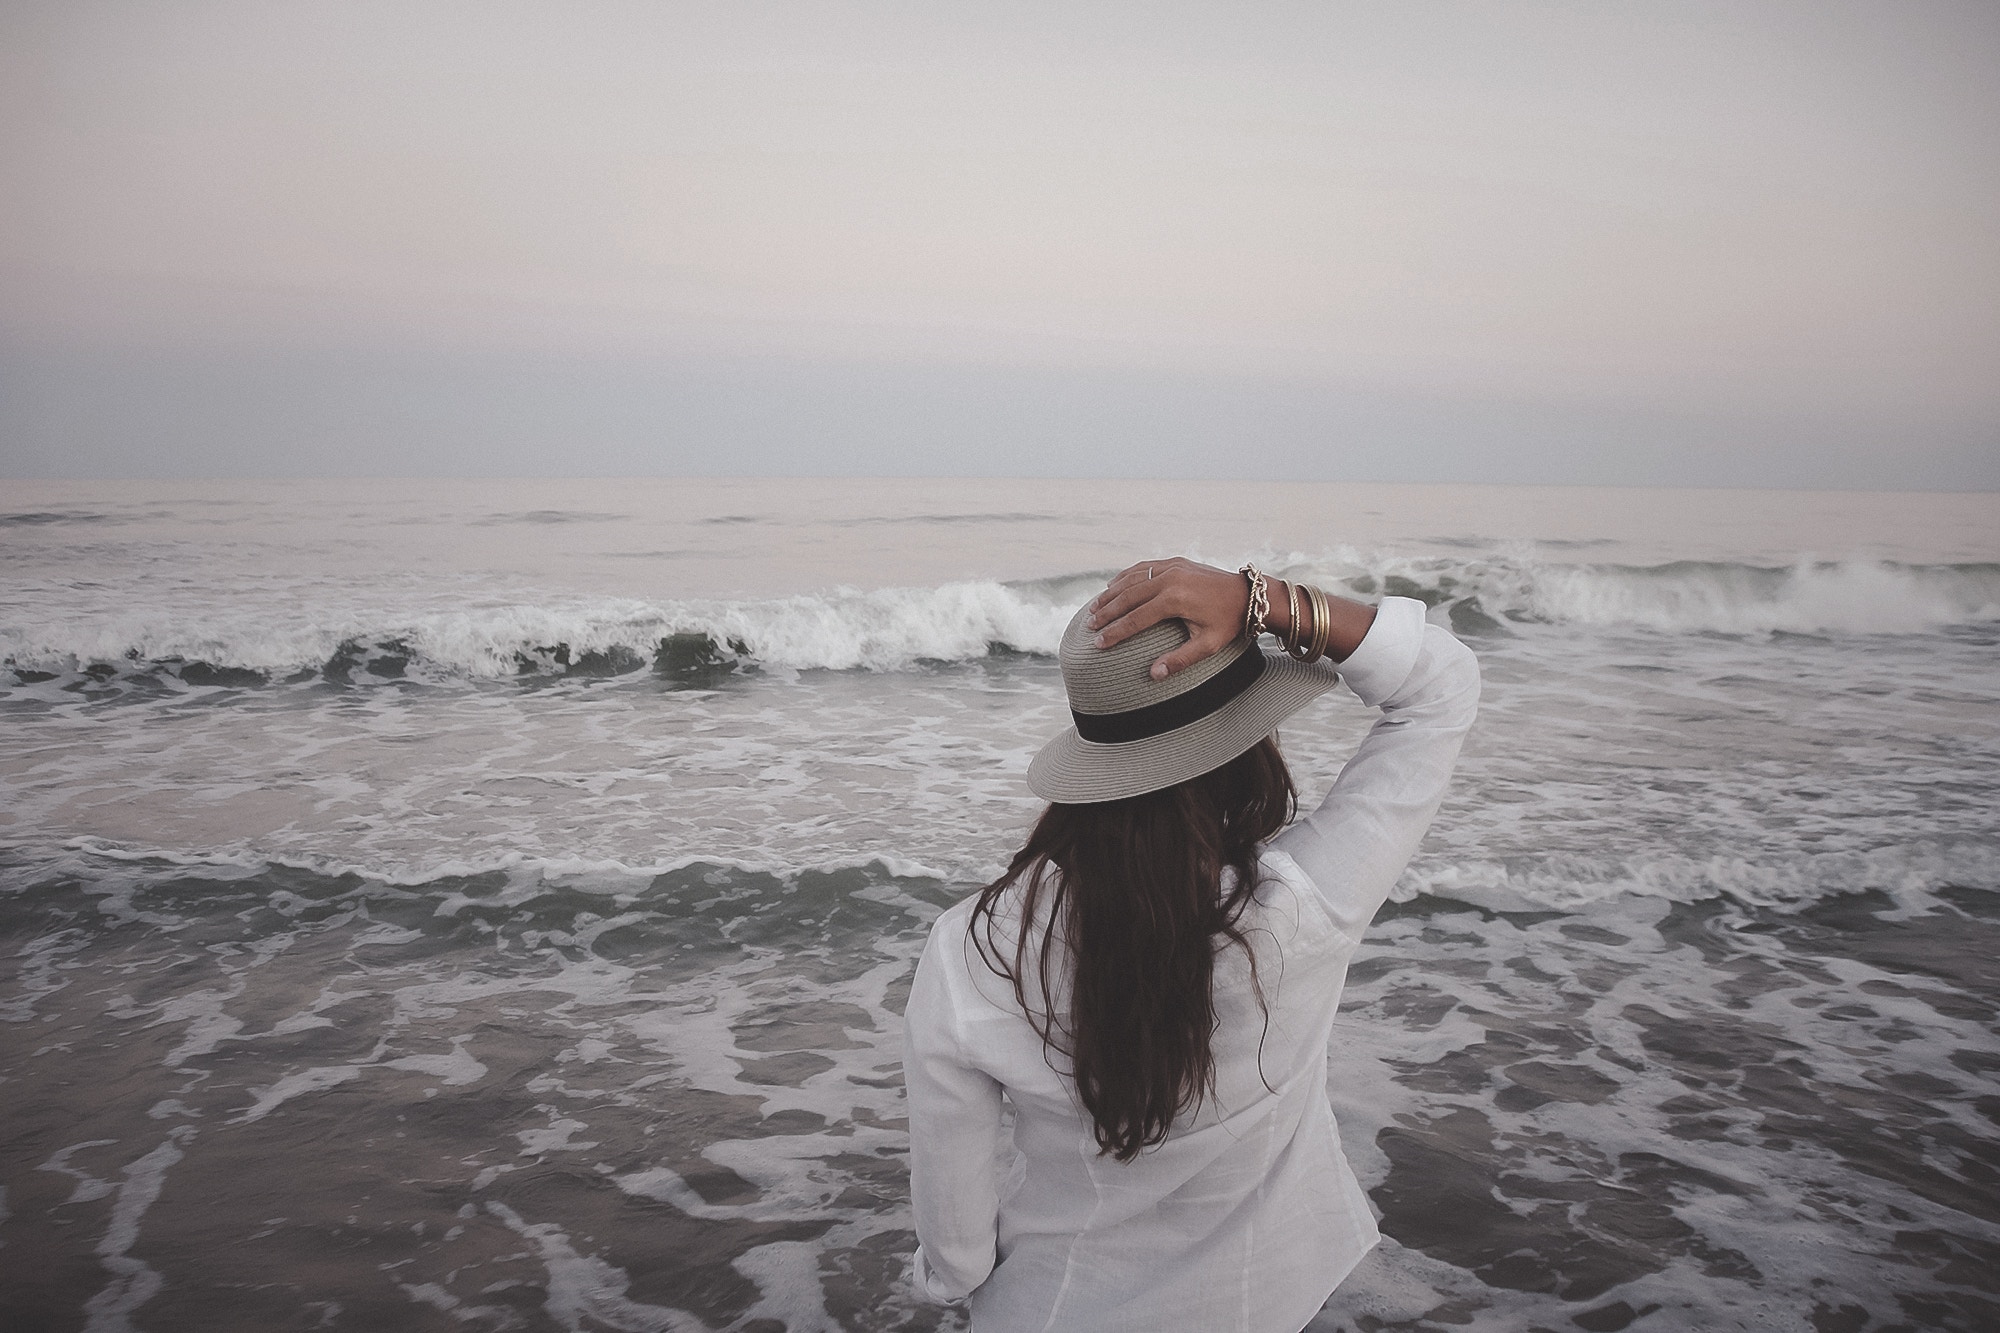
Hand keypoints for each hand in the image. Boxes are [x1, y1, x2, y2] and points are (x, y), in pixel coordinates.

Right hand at [1085, 558, 1249, 680]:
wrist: (1248, 595)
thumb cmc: (1229, 623)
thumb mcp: (1208, 646)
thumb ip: (1180, 660)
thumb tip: (1154, 675)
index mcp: (1175, 600)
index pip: (1136, 618)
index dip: (1116, 632)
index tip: (1099, 643)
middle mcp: (1170, 579)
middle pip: (1128, 597)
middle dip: (1106, 612)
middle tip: (1090, 626)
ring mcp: (1172, 567)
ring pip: (1131, 579)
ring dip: (1110, 593)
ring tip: (1094, 608)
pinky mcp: (1175, 561)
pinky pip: (1143, 567)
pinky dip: (1124, 576)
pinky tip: (1112, 586)